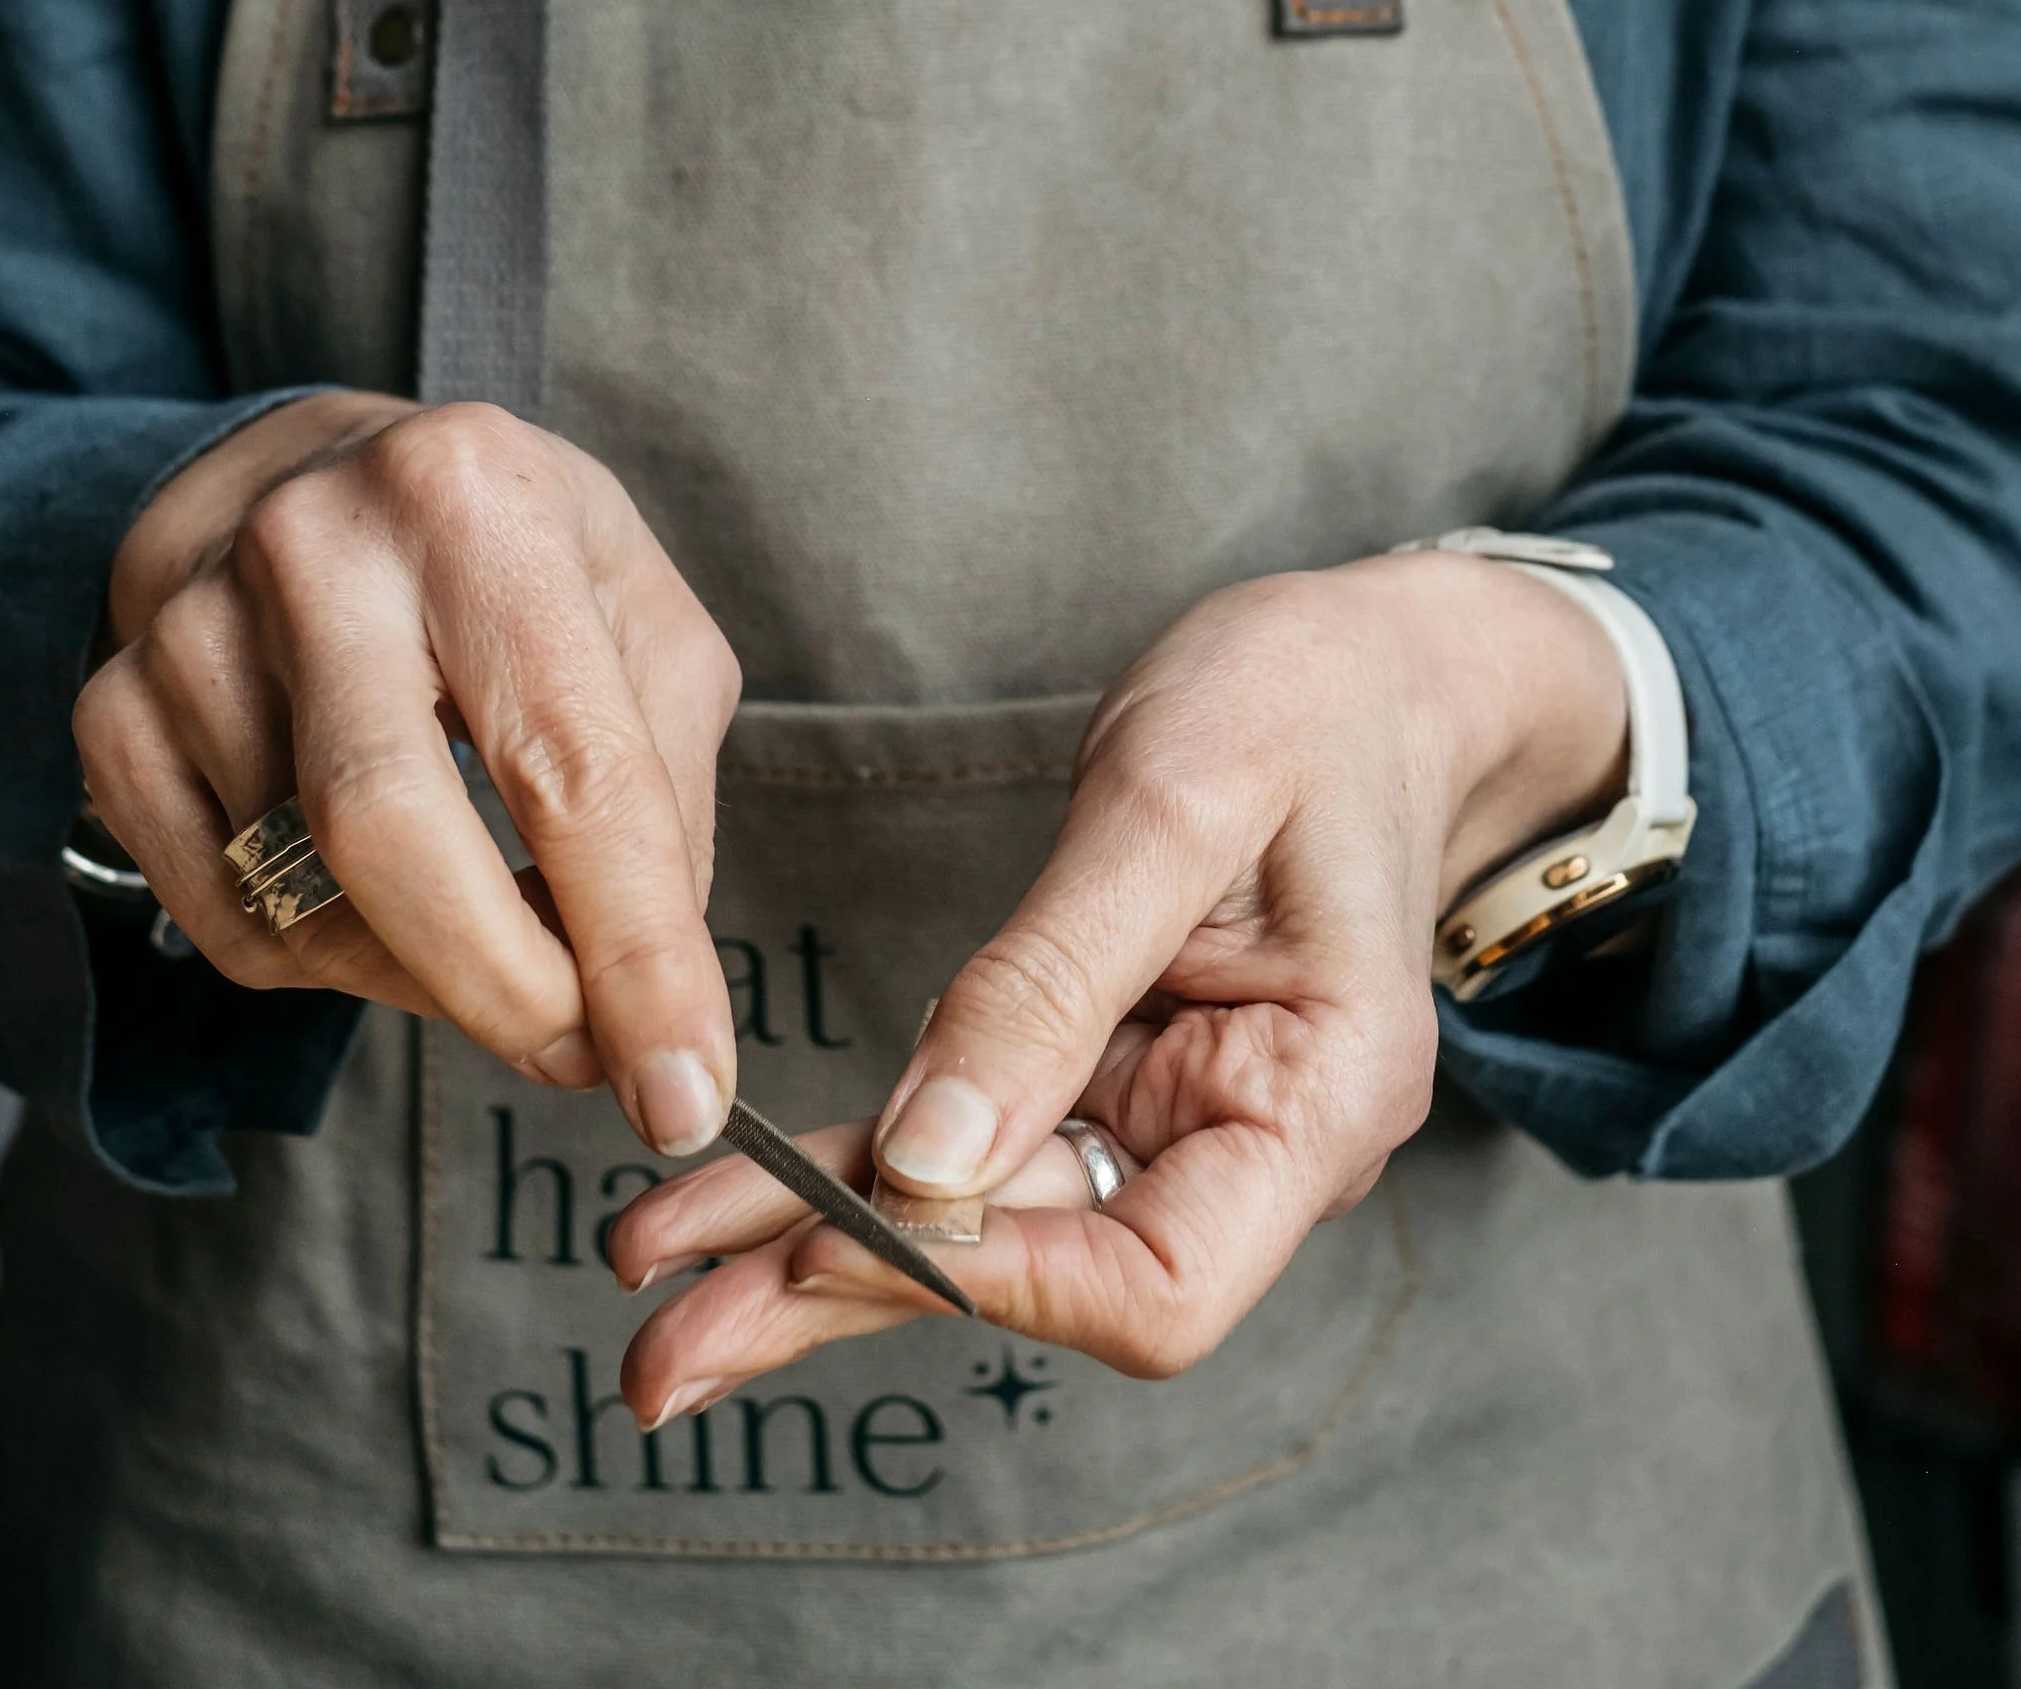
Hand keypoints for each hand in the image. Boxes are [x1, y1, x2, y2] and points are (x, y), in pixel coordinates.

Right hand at [74, 392, 740, 1153]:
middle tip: (583, 1061)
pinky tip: (385, 903)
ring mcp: (194, 629)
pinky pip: (227, 920)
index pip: (568, 764)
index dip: (635, 949)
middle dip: (505, 989)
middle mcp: (317, 547)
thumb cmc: (506, 555)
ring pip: (306, 899)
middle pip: (389, 834)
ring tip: (497, 937)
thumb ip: (667, 787)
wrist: (313, 478)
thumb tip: (654, 986)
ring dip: (430, 975)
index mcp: (476, 498)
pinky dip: (330, 961)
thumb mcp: (637, 614)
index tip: (686, 1088)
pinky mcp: (116, 711)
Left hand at [608, 550, 1624, 1414]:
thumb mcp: (1178, 800)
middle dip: (846, 1302)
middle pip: (1041, 1279)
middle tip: (663, 1358)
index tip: (845, 1229)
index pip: (1160, 1283)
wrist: (1370, 663)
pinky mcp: (1105, 1063)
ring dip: (813, 1250)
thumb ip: (1056, 979)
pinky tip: (735, 1199)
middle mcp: (1248, 1141)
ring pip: (981, 1216)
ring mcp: (1175, 1110)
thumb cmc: (1306, 701)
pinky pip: (967, 1134)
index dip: (999, 1281)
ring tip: (652, 1280)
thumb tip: (930, 1161)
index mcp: (1317, 1100)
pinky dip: (854, 1162)